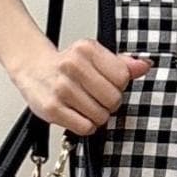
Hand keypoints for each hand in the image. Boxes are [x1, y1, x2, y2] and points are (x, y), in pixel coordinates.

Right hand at [10, 38, 150, 133]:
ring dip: (96, 116)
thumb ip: (121, 64)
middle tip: (95, 97)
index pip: (123, 77)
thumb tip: (144, 65)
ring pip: (100, 116)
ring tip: (84, 105)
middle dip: (109, 103)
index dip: (119, 85)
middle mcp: (72, 66)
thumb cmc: (65, 65)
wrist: (33, 69)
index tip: (107, 84)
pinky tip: (76, 114)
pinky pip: (85, 127)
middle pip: (113, 99)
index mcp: (86, 49)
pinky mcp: (52, 108)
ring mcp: (61, 88)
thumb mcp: (94, 57)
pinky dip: (85, 125)